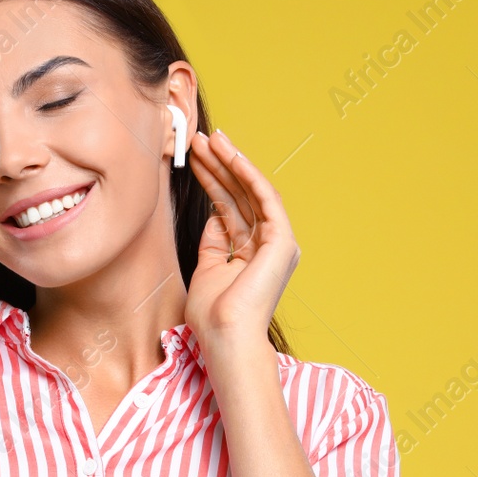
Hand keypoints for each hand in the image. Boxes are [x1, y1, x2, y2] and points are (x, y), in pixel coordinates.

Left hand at [183, 128, 300, 348]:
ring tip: (210, 139)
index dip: (213, 181)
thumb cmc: (213, 316)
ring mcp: (278, 242)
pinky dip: (248, 175)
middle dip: (220, 166)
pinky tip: (230, 156)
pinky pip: (265, 199)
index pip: (231, 207)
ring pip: (252, 192)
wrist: (226, 337)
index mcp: (252, 253)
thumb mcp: (207, 270)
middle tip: (199, 139)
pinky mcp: (282, 240)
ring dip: (231, 163)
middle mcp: (268, 245)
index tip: (195, 159)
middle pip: (241, 195)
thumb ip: (213, 243)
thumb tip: (215, 217)